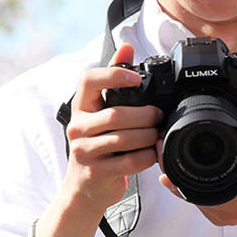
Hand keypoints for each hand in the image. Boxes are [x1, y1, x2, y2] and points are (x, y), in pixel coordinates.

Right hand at [60, 44, 162, 213]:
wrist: (83, 188)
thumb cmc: (96, 145)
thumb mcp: (100, 112)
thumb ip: (113, 81)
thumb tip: (126, 47)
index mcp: (80, 107)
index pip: (89, 81)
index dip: (113, 75)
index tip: (136, 79)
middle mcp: (77, 127)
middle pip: (116, 114)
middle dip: (145, 115)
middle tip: (158, 117)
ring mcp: (84, 151)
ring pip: (124, 138)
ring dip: (148, 136)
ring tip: (157, 135)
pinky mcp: (96, 172)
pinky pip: (129, 161)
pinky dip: (147, 157)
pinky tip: (152, 154)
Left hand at [160, 107, 236, 236]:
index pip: (202, 181)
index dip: (178, 165)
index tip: (166, 146)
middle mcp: (235, 206)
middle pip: (189, 190)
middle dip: (172, 167)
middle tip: (161, 145)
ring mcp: (228, 216)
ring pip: (190, 199)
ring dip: (178, 178)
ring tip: (168, 154)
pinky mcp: (223, 219)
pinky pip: (198, 204)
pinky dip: (188, 188)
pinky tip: (183, 171)